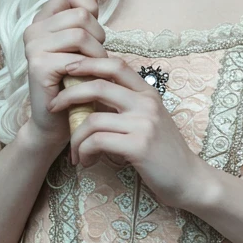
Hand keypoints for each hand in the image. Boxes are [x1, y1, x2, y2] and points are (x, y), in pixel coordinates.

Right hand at [22, 0, 106, 149]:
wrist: (57, 121)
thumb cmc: (74, 82)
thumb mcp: (82, 47)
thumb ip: (84, 21)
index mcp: (43, 20)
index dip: (89, 6)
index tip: (94, 30)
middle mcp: (33, 30)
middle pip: (81, 14)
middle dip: (99, 37)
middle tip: (96, 58)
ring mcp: (33, 47)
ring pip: (81, 34)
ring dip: (97, 55)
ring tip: (93, 70)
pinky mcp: (39, 66)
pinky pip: (76, 58)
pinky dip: (90, 71)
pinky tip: (86, 81)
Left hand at [47, 55, 208, 212]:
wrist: (190, 180)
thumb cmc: (164, 153)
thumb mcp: (149, 121)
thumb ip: (127, 105)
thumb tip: (91, 95)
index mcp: (148, 93)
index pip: (115, 64)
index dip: (88, 62)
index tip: (67, 69)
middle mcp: (147, 103)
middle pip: (99, 85)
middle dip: (69, 94)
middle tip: (53, 107)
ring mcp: (144, 124)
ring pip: (92, 119)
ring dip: (75, 138)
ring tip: (75, 154)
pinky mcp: (139, 146)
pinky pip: (97, 142)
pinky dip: (84, 152)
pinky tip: (86, 162)